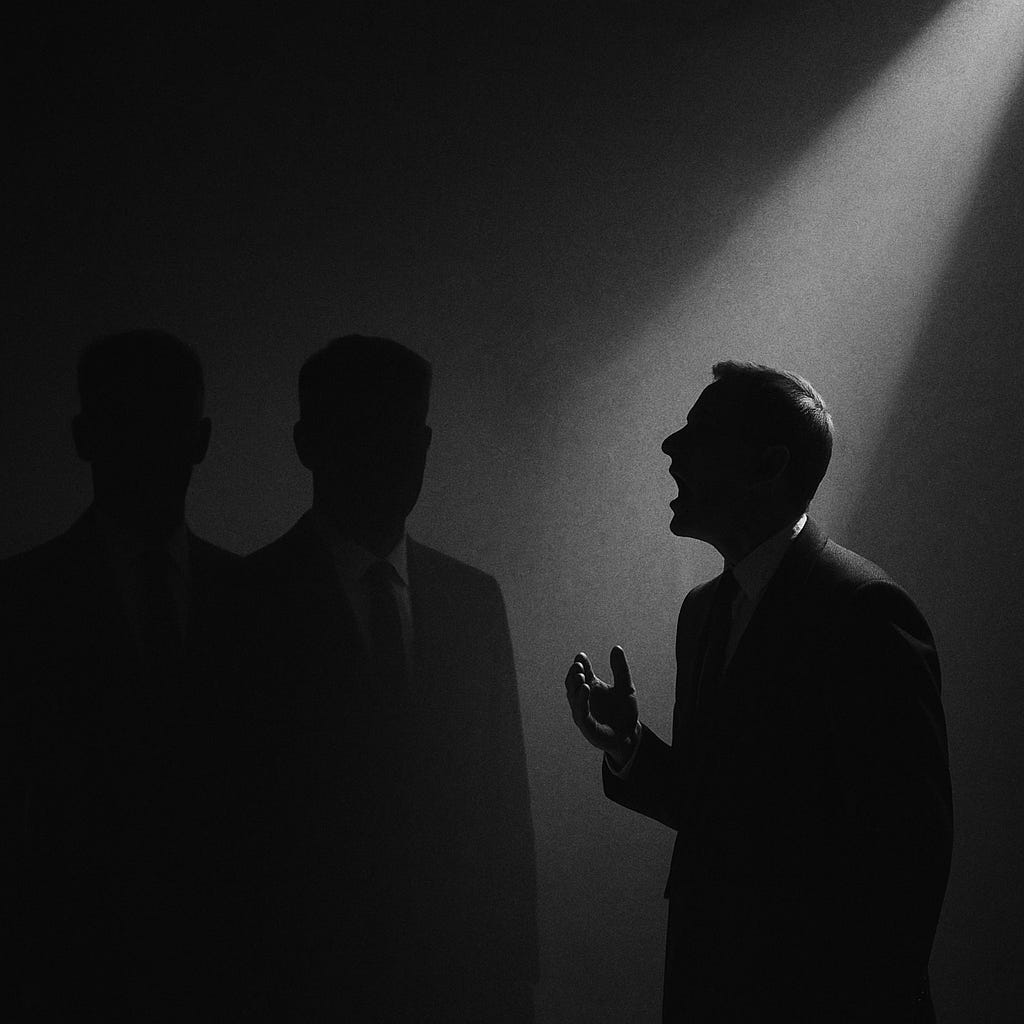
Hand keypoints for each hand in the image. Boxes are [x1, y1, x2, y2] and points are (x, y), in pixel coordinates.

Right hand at [564, 646, 639, 766]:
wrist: (630, 735)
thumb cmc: (625, 711)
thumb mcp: (626, 687)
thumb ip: (620, 669)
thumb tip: (616, 647)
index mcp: (591, 686)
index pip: (582, 672)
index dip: (581, 663)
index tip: (581, 656)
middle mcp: (584, 698)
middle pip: (573, 683)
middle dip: (574, 674)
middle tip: (578, 665)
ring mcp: (583, 711)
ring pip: (573, 697)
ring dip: (575, 685)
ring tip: (581, 675)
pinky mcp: (586, 725)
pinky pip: (581, 711)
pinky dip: (581, 700)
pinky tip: (586, 689)